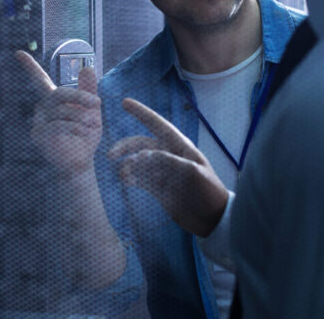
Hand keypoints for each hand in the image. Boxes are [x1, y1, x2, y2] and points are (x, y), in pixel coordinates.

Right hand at [15, 50, 101, 174]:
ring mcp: (38, 121)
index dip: (29, 66)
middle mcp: (42, 108)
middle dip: (80, 97)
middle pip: (59, 93)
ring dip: (81, 117)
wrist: (81, 163)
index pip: (40, 79)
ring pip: (61, 111)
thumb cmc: (85, 136)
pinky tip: (84, 133)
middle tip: (97, 104)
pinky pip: (56, 125)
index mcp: (52, 99)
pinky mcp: (38, 135)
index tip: (18, 52)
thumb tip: (88, 67)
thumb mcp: (91, 111)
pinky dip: (74, 128)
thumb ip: (89, 90)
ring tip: (94, 125)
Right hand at [108, 98, 228, 236]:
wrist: (213, 220)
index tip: (124, 102)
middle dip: (125, 147)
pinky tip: (127, 182)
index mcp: (180, 147)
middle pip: (142, 145)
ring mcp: (163, 172)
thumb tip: (143, 155)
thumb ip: (168, 161)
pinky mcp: (159, 188)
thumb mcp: (193, 173)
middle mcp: (169, 156)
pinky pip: (140, 178)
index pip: (158, 125)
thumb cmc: (208, 192)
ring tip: (124, 176)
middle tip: (110, 155)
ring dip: (128, 165)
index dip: (141, 113)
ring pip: (139, 162)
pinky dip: (132, 178)